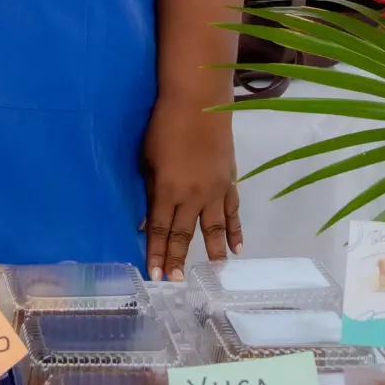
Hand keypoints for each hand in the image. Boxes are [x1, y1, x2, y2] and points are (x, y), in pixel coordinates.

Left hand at [141, 95, 240, 280]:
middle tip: (177, 281)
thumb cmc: (164, 126)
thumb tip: (147, 223)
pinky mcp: (230, 181)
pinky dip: (235, 230)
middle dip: (179, 258)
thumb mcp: (148, 160)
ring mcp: (215, 190)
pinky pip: (233, 212)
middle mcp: (192, 196)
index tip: (155, 274)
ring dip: (212, 252)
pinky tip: (237, 248)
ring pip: (213, 228)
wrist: (199, 104)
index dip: (157, 253)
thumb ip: (149, 192)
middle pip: (184, 233)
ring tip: (213, 272)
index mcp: (168, 190)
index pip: (161, 229)